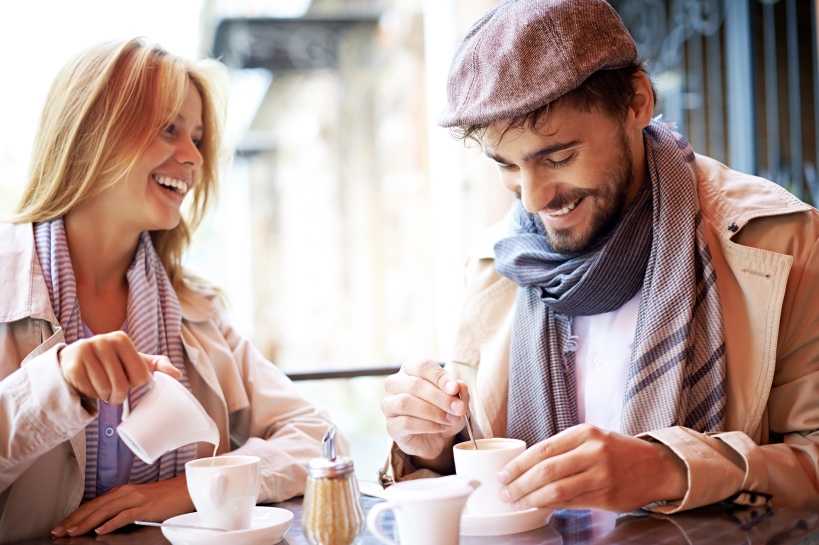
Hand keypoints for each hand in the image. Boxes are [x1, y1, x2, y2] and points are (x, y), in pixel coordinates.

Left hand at [51, 475, 193, 536]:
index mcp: (123, 491)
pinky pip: (125, 516)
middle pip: (95, 506)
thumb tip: (104, 520)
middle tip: (59, 531)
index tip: (62, 525)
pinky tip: (101, 530)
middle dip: (75, 519)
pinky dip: (111, 523)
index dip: (76, 514)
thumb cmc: (165, 496)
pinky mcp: (146, 507)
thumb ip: (122, 507)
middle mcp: (126, 492)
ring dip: (87, 522)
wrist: (186, 489)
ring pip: (106, 511)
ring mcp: (136, 499)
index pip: (94, 503)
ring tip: (73, 532)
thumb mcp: (139, 499)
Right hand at [58, 331, 181, 403]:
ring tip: (101, 388)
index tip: (127, 378)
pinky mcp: (71, 365)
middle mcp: (103, 341)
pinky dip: (91, 395)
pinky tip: (89, 385)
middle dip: (118, 395)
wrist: (75, 360)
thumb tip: (178, 375)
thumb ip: (157, 364)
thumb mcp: (134, 360)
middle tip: (113, 393)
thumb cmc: (111, 362)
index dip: (134, 383)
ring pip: (104, 389)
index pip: (140, 376)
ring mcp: (85, 351)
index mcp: (122, 339)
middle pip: (122, 385)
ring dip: (105, 396)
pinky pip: (89, 391)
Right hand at [381, 360, 468, 459]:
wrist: (434, 438)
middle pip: (414, 385)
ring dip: (433, 412)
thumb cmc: (442, 410)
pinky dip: (427, 425)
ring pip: (406, 402)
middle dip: (440, 397)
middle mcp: (395, 383)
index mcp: (410, 369)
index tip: (455, 389)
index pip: (422, 366)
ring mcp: (389, 404)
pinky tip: (441, 427)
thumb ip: (457, 391)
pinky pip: (406, 423)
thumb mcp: (455, 399)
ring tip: (451, 419)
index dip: (440, 377)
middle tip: (459, 408)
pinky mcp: (391, 425)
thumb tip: (460, 386)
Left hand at [498, 424, 687, 511]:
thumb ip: (563, 449)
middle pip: (546, 471)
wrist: (656, 466)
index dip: (519, 464)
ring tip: (517, 502)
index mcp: (584, 433)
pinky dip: (550, 505)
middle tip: (505, 492)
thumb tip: (526, 466)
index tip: (503, 474)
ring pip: (556, 490)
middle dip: (520, 484)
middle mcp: (593, 452)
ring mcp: (601, 476)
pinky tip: (538, 505)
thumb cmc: (617, 451)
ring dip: (531, 498)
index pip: (542, 449)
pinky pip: (570, 503)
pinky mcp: (607, 497)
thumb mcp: (592, 438)